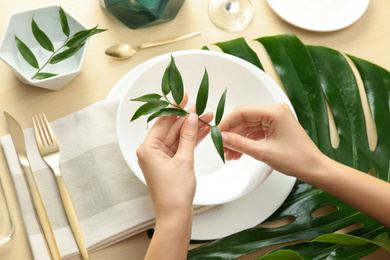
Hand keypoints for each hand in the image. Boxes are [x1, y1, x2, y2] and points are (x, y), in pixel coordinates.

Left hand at [136, 95, 212, 216]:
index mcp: (147, 148)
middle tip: (202, 108)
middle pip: (170, 129)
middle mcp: (151, 152)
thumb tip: (191, 118)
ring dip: (191, 129)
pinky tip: (203, 131)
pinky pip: (180, 147)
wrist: (176, 215)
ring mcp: (160, 158)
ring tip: (207, 118)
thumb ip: (188, 136)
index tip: (184, 98)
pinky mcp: (169, 165)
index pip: (162, 122)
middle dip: (187, 119)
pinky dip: (190, 141)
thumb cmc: (174, 192)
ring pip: (177, 138)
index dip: (175, 109)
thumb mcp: (184, 159)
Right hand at [219, 103, 323, 179]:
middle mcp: (275, 112)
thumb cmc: (297, 159)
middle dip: (232, 134)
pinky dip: (246, 142)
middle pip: (244, 119)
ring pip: (248, 127)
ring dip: (238, 140)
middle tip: (222, 147)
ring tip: (229, 154)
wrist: (314, 168)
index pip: (242, 112)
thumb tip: (222, 138)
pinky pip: (255, 132)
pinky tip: (239, 152)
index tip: (217, 134)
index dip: (227, 123)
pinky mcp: (275, 128)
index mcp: (274, 111)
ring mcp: (275, 120)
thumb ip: (240, 143)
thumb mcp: (263, 152)